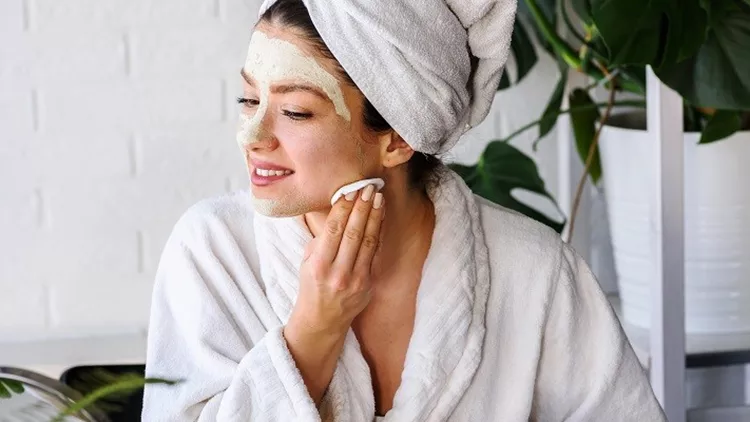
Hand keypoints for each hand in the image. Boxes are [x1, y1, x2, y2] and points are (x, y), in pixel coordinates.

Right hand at [287, 184, 384, 338]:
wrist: (321, 321)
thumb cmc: (311, 286)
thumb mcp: (306, 262)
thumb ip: (321, 240)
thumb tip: (337, 212)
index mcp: (318, 265)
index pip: (333, 230)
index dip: (343, 208)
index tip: (349, 191)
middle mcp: (337, 273)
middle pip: (352, 233)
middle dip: (361, 207)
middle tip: (368, 187)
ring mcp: (355, 280)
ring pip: (367, 241)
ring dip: (374, 216)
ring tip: (378, 197)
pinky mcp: (367, 284)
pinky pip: (373, 253)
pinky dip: (377, 232)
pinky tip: (379, 217)